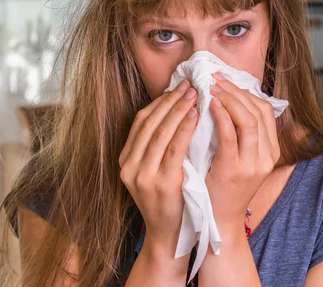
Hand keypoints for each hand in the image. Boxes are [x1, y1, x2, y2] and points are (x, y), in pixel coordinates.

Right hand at [118, 80, 198, 254]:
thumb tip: (175, 112)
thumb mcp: (155, 173)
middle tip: (189, 84)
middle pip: (149, 123)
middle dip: (170, 101)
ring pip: (160, 132)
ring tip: (194, 94)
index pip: (141, 122)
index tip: (177, 87)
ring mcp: (143, 175)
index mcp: (126, 161)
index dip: (159, 102)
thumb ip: (158, 148)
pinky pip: (174, 148)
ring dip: (178, 109)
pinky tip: (196, 115)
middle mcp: (129, 166)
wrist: (169, 237)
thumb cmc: (169, 201)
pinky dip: (185, 128)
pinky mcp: (161, 183)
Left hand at [206, 72, 280, 236]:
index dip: (246, 91)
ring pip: (249, 119)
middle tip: (215, 77)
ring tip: (211, 87)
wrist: (218, 221)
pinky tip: (209, 105)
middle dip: (236, 90)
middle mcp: (267, 156)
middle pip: (259, 110)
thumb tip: (227, 101)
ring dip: (229, 98)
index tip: (226, 80)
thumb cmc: (223, 187)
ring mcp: (253, 164)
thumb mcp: (240, 158)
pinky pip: (230, 135)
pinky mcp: (234, 169)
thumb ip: (239, 135)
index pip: (266, 110)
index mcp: (271, 151)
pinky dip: (221, 115)